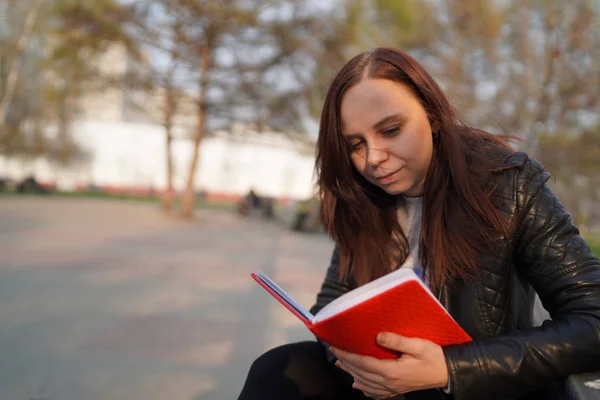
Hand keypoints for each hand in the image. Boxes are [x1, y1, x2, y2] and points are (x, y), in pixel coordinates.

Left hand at [330, 333, 448, 398]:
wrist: (448, 373)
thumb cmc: (433, 356)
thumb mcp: (417, 345)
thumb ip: (396, 341)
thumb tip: (377, 336)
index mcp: (392, 371)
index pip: (363, 363)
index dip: (348, 355)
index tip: (336, 348)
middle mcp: (389, 382)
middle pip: (362, 373)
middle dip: (347, 363)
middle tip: (335, 354)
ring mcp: (393, 389)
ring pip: (367, 383)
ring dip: (352, 374)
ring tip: (342, 366)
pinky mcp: (398, 390)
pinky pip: (377, 393)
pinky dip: (365, 389)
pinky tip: (359, 386)